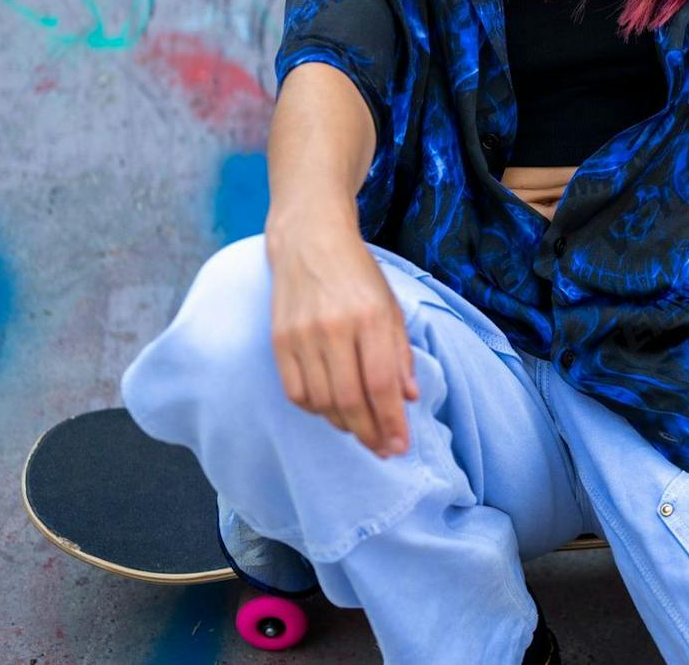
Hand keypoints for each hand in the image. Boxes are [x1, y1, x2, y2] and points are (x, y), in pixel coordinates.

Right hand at [265, 207, 419, 458]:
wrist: (310, 241)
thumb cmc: (358, 274)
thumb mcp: (391, 306)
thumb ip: (400, 353)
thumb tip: (409, 398)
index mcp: (371, 317)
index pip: (381, 384)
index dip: (391, 421)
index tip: (400, 446)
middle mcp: (335, 328)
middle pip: (350, 399)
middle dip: (369, 432)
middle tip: (383, 449)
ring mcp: (302, 335)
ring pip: (321, 401)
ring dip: (343, 424)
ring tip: (361, 429)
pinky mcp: (279, 340)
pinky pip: (296, 392)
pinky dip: (315, 409)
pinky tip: (331, 410)